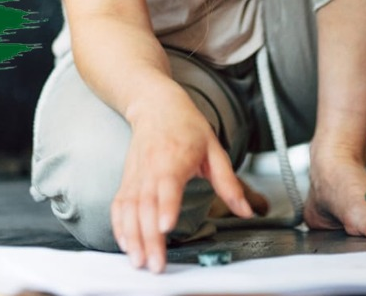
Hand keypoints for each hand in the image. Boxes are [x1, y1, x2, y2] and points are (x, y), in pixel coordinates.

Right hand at [110, 88, 252, 273]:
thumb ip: (229, 182)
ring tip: (138, 260)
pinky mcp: (127, 179)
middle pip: (145, 204)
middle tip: (156, 263)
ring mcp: (136, 173)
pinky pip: (119, 204)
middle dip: (148, 236)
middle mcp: (150, 166)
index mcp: (174, 157)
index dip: (166, 206)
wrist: (154, 103)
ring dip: (131, 235)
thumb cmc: (185, 123)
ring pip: (129, 207)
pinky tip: (124, 242)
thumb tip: (246, 210)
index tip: (165, 226)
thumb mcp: (213, 147)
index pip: (167, 183)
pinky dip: (118, 224)